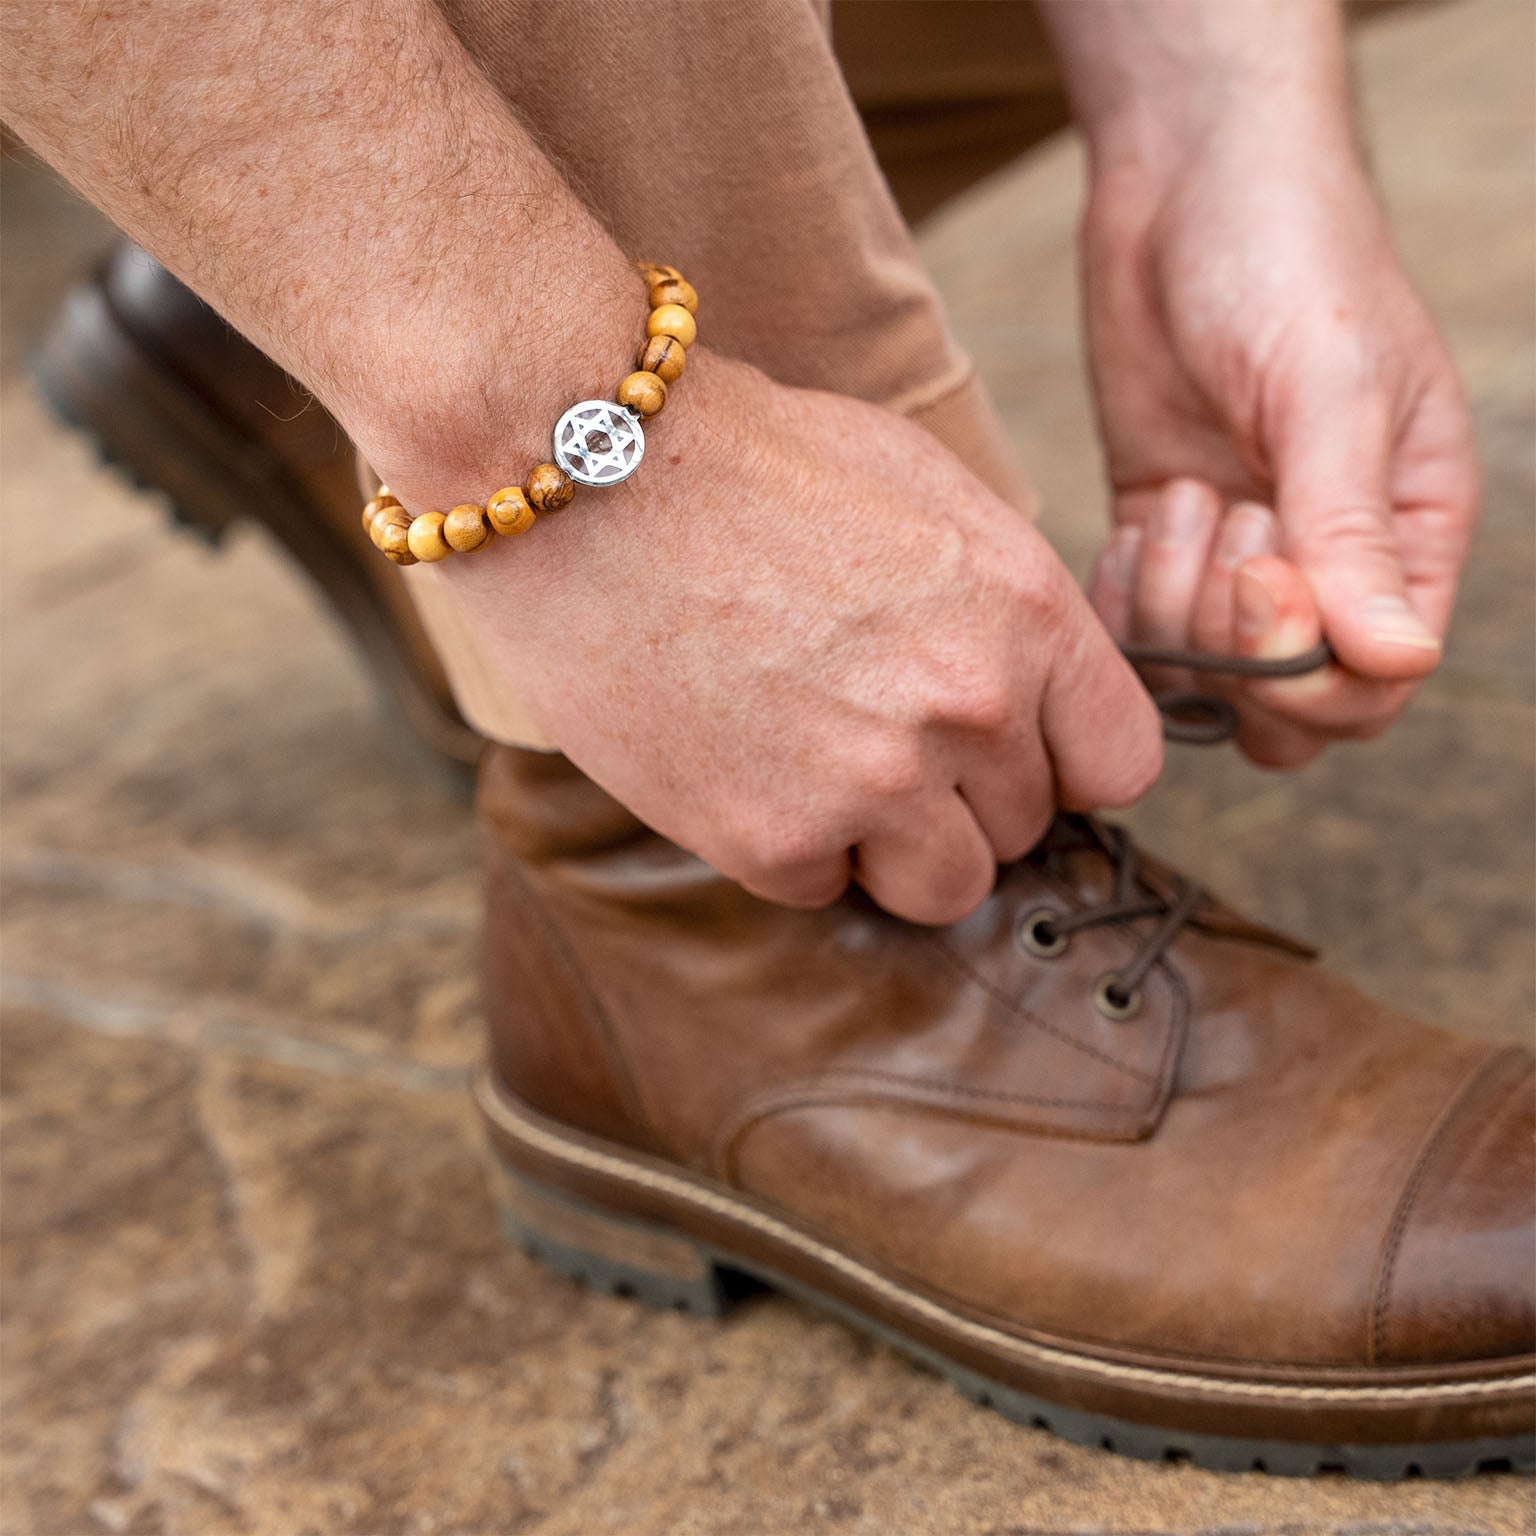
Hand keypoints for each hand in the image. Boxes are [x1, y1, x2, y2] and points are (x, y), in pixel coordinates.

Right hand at [425, 352, 1162, 922]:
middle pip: (1022, 828)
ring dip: (892, 847)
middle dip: (961, 796)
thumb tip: (1034, 688)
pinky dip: (784, 846)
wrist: (581, 473)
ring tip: (819, 769)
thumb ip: (1004, 602)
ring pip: (943, 889)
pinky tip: (737, 762)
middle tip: (873, 734)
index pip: (1120, 762)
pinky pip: (820, 889)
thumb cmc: (746, 460)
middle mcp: (968, 707)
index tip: (1010, 750)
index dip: (1063, 760)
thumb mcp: (921, 488)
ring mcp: (872, 782)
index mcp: (1023, 610)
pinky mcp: (771, 838)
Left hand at [1081, 118, 1476, 766]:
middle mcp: (1326, 565)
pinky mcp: (1164, 539)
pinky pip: (1135, 632)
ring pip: (1198, 679)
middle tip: (1216, 520)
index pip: (1372, 688)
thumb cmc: (1287, 264)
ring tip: (1182, 496)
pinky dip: (1124, 597)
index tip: (1257, 570)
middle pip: (1282, 709)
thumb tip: (1398, 662)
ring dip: (1172, 606)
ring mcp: (1237, 558)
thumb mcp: (1331, 392)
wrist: (1184, 189)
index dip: (1305, 669)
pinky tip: (1138, 520)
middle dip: (1230, 646)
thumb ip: (1355, 532)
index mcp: (1409, 536)